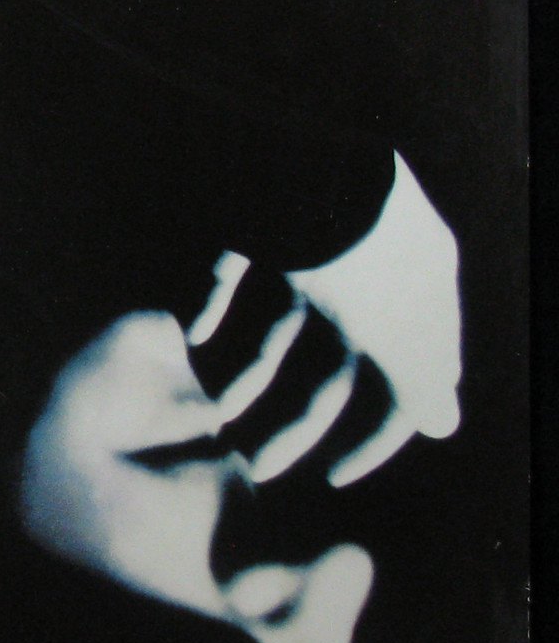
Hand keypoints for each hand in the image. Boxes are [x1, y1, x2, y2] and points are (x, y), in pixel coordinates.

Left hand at [188, 154, 460, 488]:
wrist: (299, 163)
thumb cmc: (363, 253)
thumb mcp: (403, 328)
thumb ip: (422, 380)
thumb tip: (447, 426)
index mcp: (416, 294)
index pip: (406, 380)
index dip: (375, 435)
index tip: (333, 479)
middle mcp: (368, 271)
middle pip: (333, 366)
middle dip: (297, 423)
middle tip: (257, 468)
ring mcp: (312, 243)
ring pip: (280, 331)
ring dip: (250, 375)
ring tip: (216, 415)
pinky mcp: (260, 221)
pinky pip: (235, 275)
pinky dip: (214, 308)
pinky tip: (194, 341)